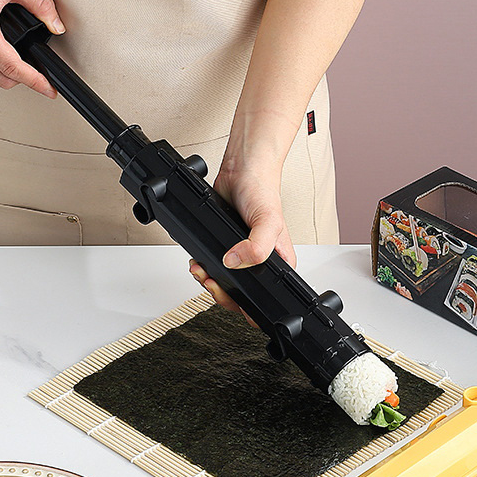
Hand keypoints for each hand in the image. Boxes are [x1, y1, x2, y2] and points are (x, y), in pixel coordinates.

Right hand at [0, 0, 63, 96]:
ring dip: (12, 75)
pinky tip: (8, 58)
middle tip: (43, 81)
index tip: (49, 89)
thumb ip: (41, 4)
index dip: (34, 81)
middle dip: (26, 81)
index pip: (12, 67)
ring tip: (27, 69)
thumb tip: (57, 26)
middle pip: (3, 78)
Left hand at [189, 162, 295, 317]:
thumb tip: (235, 262)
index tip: (230, 296)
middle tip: (210, 281)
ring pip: (224, 283)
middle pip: (240, 296)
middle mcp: (260, 263)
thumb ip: (256, 248)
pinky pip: (213, 267)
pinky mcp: (224, 248)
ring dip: (208, 281)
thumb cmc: (263, 192)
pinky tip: (199, 261)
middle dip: (220, 293)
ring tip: (201, 270)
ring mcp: (241, 257)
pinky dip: (203, 267)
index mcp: (278, 265)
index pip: (264, 298)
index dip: (246, 306)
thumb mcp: (268, 223)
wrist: (242, 170)